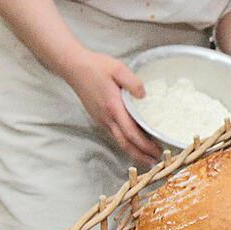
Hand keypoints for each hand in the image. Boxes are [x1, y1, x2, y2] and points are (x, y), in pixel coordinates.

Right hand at [61, 49, 159, 165]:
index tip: (157, 152)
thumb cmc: (96, 66)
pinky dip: (125, 142)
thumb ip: (133, 82)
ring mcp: (101, 119)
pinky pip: (114, 133)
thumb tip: (144, 95)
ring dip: (133, 150)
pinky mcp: (98, 117)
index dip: (144, 145)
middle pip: (125, 144)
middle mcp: (107, 117)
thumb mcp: (118, 69)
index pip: (131, 133)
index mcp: (114, 107)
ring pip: (118, 140)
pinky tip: (133, 141)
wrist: (73, 67)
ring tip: (147, 156)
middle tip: (155, 162)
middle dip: (140, 155)